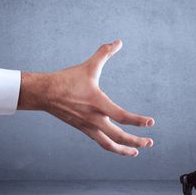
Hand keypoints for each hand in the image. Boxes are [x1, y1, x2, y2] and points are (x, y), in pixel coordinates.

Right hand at [17, 40, 154, 156]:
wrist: (44, 93)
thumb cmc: (67, 79)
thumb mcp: (89, 66)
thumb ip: (105, 53)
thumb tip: (118, 41)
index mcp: (98, 103)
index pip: (122, 116)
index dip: (138, 121)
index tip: (151, 123)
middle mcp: (94, 118)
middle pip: (118, 136)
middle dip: (136, 142)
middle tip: (150, 143)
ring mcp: (88, 126)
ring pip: (108, 144)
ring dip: (124, 150)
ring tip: (136, 152)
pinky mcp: (83, 129)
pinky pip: (100, 142)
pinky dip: (112, 146)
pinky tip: (119, 147)